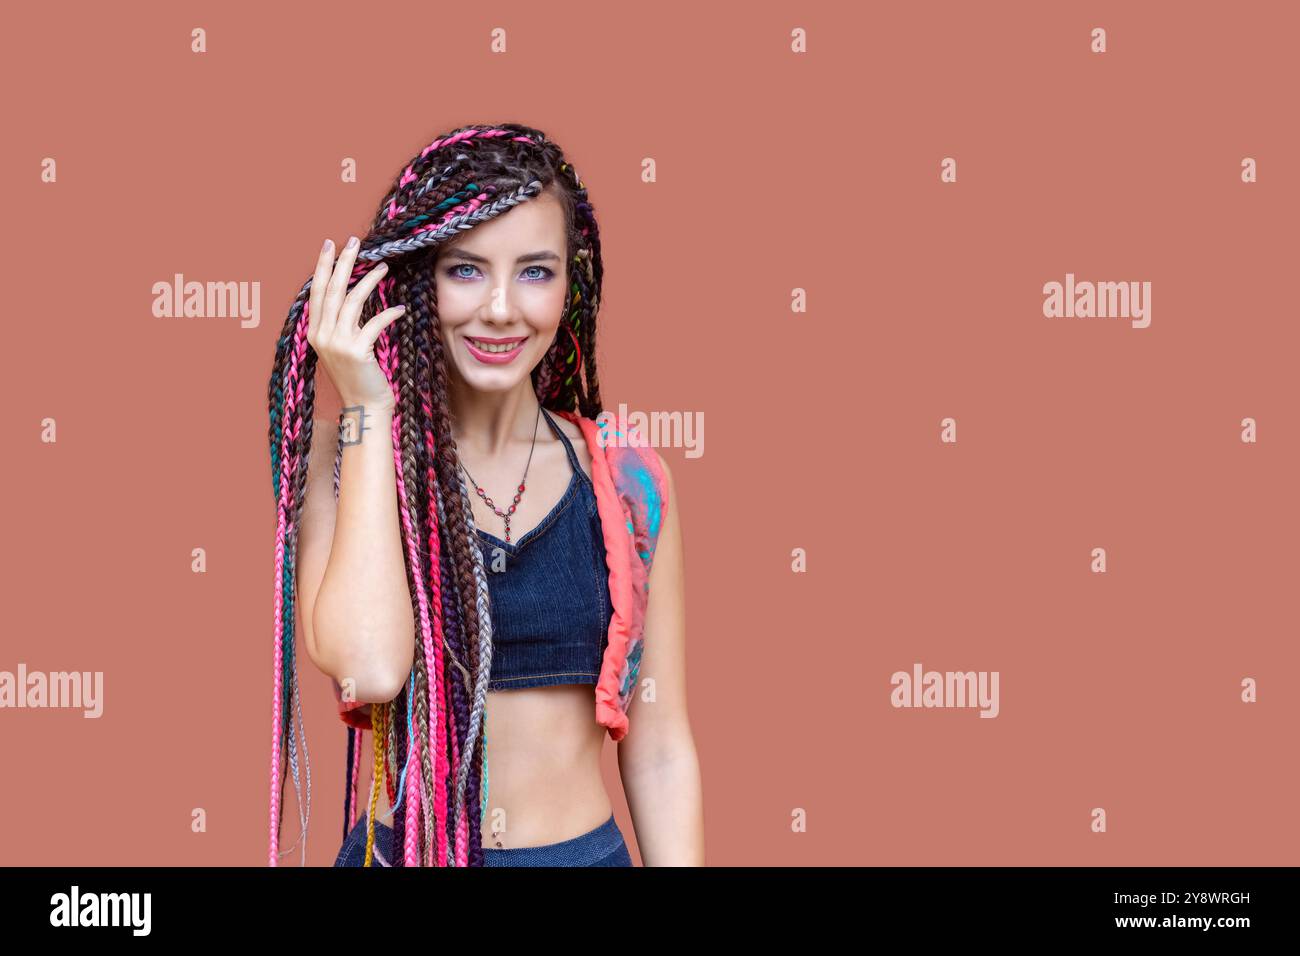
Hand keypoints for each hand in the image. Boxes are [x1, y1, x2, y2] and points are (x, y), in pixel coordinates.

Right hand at [306, 236, 405, 409]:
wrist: (365, 407)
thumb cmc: (359, 377)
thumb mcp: (343, 347)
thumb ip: (342, 325)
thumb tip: (350, 297)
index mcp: (316, 332)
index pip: (318, 292)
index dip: (323, 268)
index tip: (329, 246)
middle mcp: (322, 335)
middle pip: (332, 290)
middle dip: (343, 263)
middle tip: (354, 242)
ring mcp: (337, 344)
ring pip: (352, 301)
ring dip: (369, 281)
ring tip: (384, 267)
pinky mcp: (357, 352)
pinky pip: (374, 323)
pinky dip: (389, 314)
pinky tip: (400, 308)